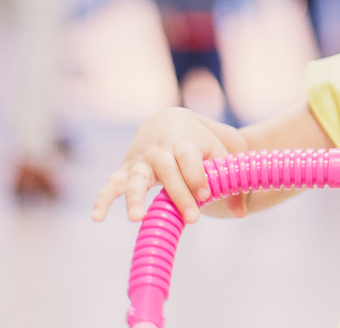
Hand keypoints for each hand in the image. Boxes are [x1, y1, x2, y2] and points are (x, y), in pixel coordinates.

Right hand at [92, 107, 246, 223]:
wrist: (169, 120)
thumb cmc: (200, 142)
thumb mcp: (219, 154)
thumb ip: (230, 182)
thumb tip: (242, 214)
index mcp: (185, 144)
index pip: (190, 159)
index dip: (198, 176)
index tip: (206, 194)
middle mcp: (161, 152)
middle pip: (167, 170)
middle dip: (179, 194)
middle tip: (193, 219)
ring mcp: (140, 161)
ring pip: (135, 178)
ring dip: (135, 197)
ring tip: (137, 218)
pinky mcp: (125, 170)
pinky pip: (111, 185)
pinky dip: (103, 199)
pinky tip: (97, 218)